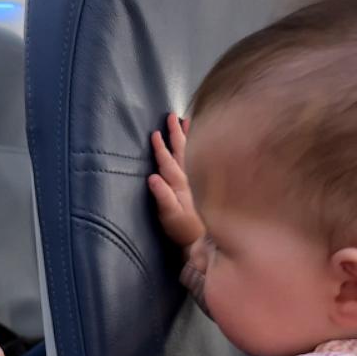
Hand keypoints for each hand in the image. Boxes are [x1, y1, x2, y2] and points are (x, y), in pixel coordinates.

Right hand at [147, 112, 205, 250]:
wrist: (204, 239)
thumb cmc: (183, 229)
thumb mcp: (169, 216)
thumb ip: (162, 197)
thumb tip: (152, 177)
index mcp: (179, 183)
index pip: (167, 162)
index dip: (160, 148)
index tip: (155, 133)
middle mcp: (189, 177)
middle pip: (181, 151)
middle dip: (175, 133)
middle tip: (171, 116)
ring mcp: (195, 179)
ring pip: (190, 152)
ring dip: (186, 136)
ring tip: (185, 120)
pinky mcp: (200, 182)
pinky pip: (196, 158)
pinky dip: (196, 146)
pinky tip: (196, 140)